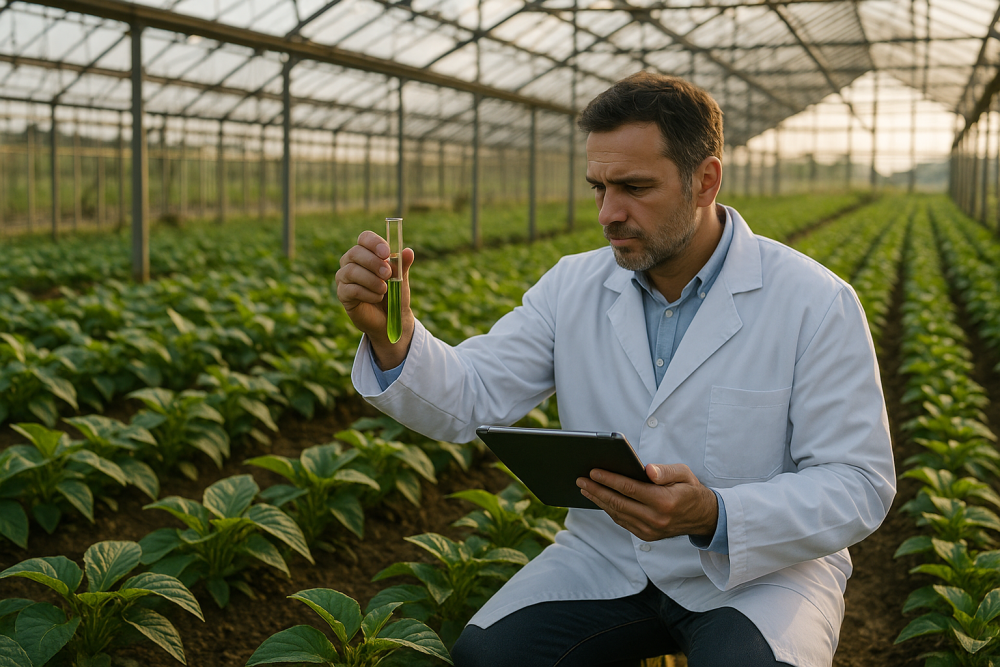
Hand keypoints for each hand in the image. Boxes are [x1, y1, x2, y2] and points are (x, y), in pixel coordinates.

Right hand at [335, 230, 414, 368]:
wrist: (391, 318)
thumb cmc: (394, 293)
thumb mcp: (401, 278)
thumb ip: (402, 264)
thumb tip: (408, 251)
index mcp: (366, 252)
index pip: (364, 238)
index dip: (374, 243)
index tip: (386, 253)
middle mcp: (351, 262)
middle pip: (355, 252)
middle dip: (373, 262)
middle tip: (388, 274)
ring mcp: (344, 277)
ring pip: (351, 271)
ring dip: (371, 280)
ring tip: (384, 289)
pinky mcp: (342, 294)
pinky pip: (351, 289)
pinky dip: (367, 294)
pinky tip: (378, 298)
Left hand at [576, 463, 718, 542]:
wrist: (704, 517)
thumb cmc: (690, 489)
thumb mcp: (684, 474)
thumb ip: (665, 471)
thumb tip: (647, 470)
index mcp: (665, 501)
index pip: (630, 489)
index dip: (609, 480)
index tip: (593, 471)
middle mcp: (656, 519)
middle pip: (619, 503)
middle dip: (597, 490)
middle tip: (580, 479)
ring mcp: (650, 530)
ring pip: (618, 514)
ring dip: (599, 500)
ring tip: (585, 488)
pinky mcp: (646, 536)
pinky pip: (622, 521)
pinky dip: (609, 510)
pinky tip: (599, 499)